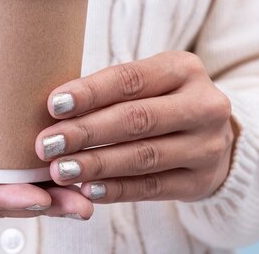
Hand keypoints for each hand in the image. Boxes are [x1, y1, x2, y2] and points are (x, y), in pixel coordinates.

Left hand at [35, 51, 236, 202]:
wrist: (211, 137)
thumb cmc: (160, 102)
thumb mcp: (147, 84)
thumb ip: (108, 92)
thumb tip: (53, 108)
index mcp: (184, 69)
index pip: (130, 79)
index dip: (90, 93)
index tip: (53, 105)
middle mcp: (204, 105)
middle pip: (136, 119)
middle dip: (86, 132)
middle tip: (47, 144)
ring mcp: (207, 146)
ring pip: (144, 157)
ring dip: (96, 165)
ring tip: (60, 170)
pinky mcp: (200, 181)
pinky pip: (151, 188)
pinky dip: (116, 189)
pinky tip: (87, 189)